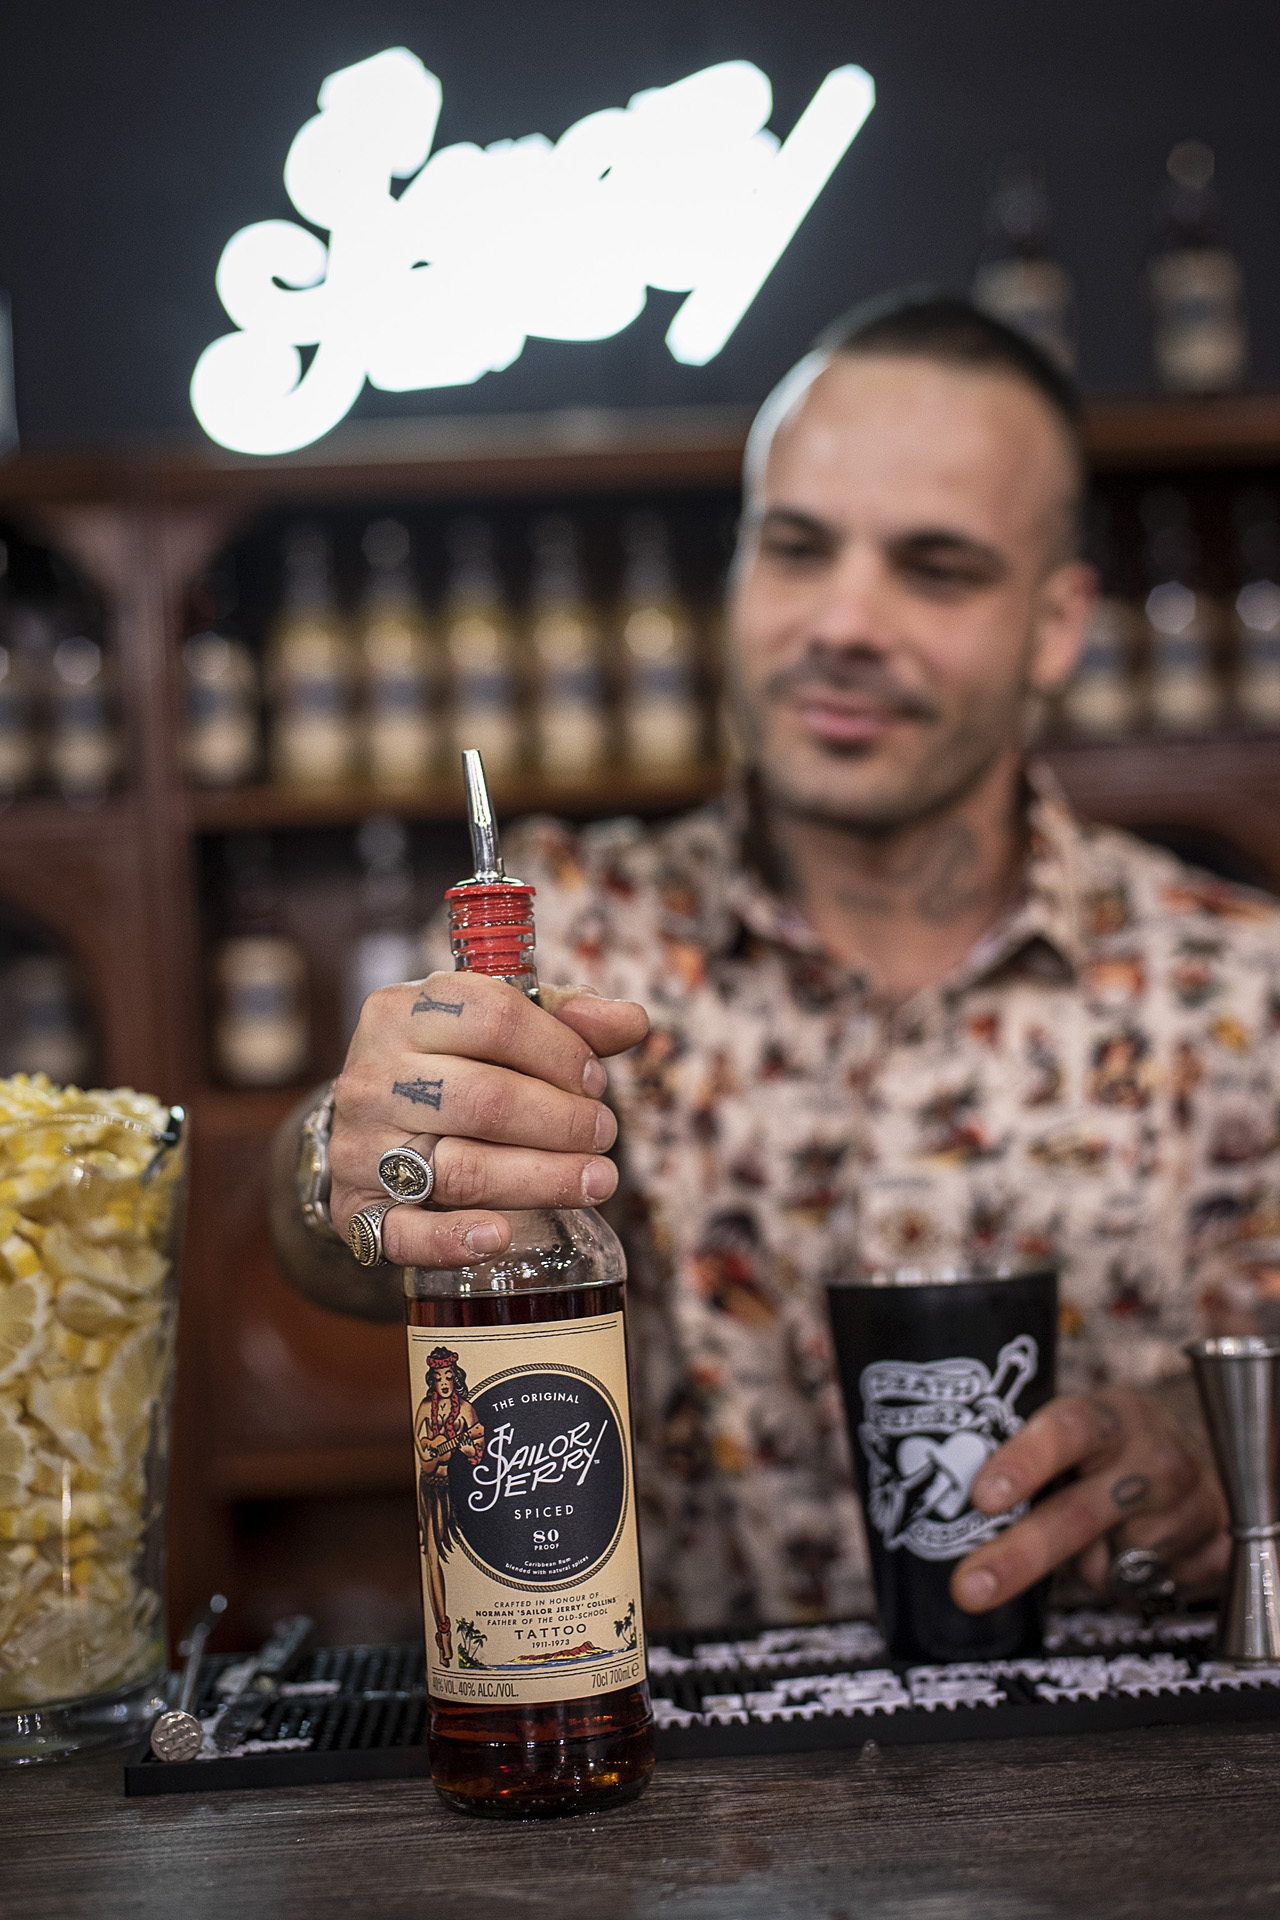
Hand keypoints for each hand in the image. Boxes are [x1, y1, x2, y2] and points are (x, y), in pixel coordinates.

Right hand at [329, 973, 648, 1269]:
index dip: (559, 1049)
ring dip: (542, 1178)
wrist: (367, 1126)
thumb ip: (566, 1019)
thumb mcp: (495, 1025)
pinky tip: (501, 1236)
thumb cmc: (449, 1065)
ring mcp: (360, 1145)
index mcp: (402, 1011)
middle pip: (484, 1098)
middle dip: (562, 1119)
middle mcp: (373, 1075)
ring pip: (461, 1167)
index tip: (595, 1079)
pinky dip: (454, 1239)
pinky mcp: (357, 1210)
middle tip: (604, 1133)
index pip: (492, 1016)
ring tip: (597, 1181)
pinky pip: (403, 1233)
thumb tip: (633, 1021)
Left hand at [949, 1387, 1229, 1613]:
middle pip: (1082, 1511)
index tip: (982, 1497)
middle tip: (970, 1587)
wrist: (1203, 1471)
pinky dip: (1122, 1579)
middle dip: (1021, 1554)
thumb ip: (1026, 1458)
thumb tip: (941, 1498)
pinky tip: (1133, 1552)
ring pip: (1110, 1562)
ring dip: (1086, 1565)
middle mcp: (1154, 1454)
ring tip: (1097, 1538)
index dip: (1023, 1462)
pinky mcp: (1211, 1549)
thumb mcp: (1077, 1436)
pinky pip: (1143, 1587)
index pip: (1066, 1428)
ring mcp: (1188, 1503)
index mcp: (1110, 1414)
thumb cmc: (1113, 1453)